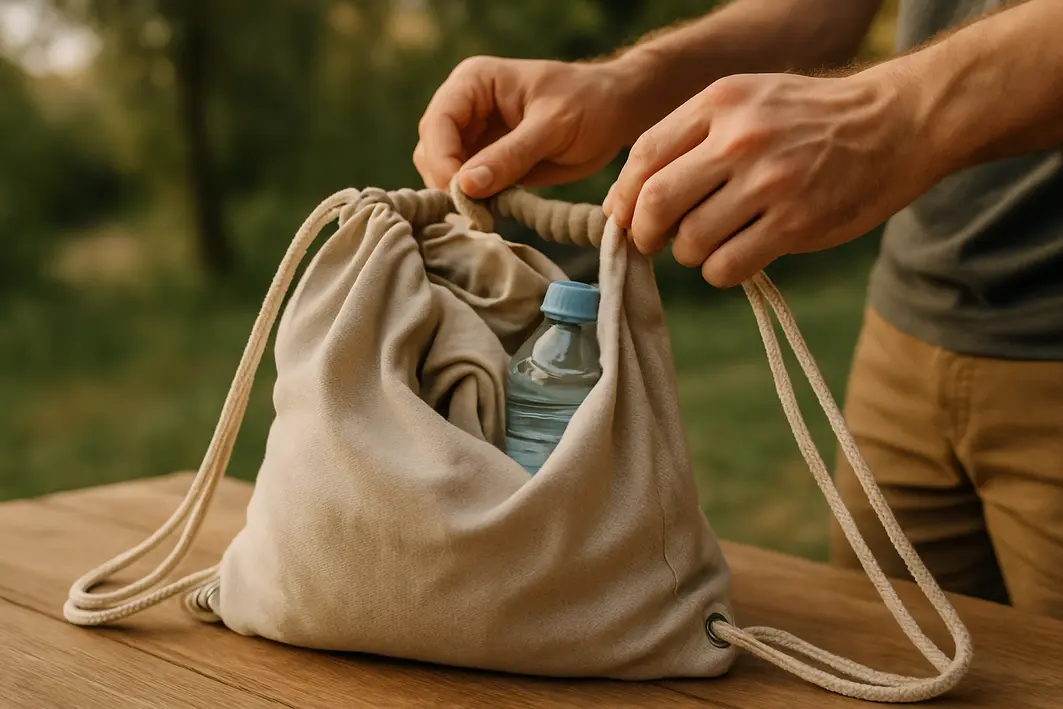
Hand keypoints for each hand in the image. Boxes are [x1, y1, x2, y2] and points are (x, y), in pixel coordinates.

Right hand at [415, 56, 639, 198]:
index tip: (461, 193)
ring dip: (457, 195)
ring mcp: (472, 136)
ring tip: (486, 213)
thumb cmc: (589, 105)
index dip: (442, 160)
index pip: (438, 122)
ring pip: (442, 171)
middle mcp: (465, 106)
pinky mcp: (485, 161)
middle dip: (446, 180)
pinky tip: (490, 212)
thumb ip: (509, 155)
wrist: (614, 113)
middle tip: (475, 212)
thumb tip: (465, 185)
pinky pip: (465, 185)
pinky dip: (473, 202)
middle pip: (431, 149)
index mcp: (474, 82)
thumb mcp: (552, 127)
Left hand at [602, 70, 937, 287]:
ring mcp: (770, 183)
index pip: (644, 155)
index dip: (624, 196)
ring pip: (690, 242)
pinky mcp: (796, 224)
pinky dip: (720, 272)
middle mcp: (741, 140)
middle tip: (653, 241)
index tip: (624, 217)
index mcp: (721, 103)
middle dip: (644, 233)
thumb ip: (691, 138)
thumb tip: (628, 197)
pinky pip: (727, 267)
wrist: (894, 123)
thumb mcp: (748, 102)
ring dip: (689, 254)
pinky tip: (735, 258)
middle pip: (656, 202)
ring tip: (709, 243)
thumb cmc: (809, 120)